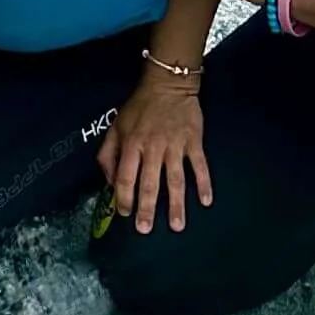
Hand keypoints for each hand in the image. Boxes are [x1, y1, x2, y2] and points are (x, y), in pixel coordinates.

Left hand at [97, 66, 213, 236]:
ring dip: (176, 204)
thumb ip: (108, 154)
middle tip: (146, 230)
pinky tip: (206, 201)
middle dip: (147, 208)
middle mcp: (152, 147)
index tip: (125, 214)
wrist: (168, 85)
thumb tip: (109, 183)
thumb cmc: (139, 108)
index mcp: (131, 144)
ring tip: (177, 226)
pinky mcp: (194, 142)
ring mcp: (175, 145)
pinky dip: (204, 183)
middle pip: (149, 183)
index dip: (124, 197)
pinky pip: (199, 166)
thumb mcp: (115, 126)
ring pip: (175, 179)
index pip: (125, 176)